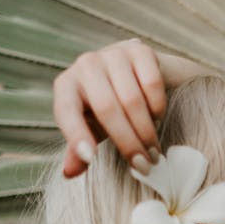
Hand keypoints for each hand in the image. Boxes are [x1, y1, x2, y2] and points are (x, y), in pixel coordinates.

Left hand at [52, 38, 165, 178]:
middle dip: (127, 142)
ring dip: (147, 132)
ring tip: (154, 153)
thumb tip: (69, 173)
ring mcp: (114, 54)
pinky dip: (157, 108)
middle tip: (143, 166)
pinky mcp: (140, 51)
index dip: (76, 135)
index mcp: (67, 86)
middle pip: (107, 109)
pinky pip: (152, 84)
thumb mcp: (91, 128)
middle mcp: (86, 65)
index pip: (66, 111)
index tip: (90, 157)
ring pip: (132, 99)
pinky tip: (158, 119)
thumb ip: (79, 150)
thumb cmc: (108, 106)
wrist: (134, 72)